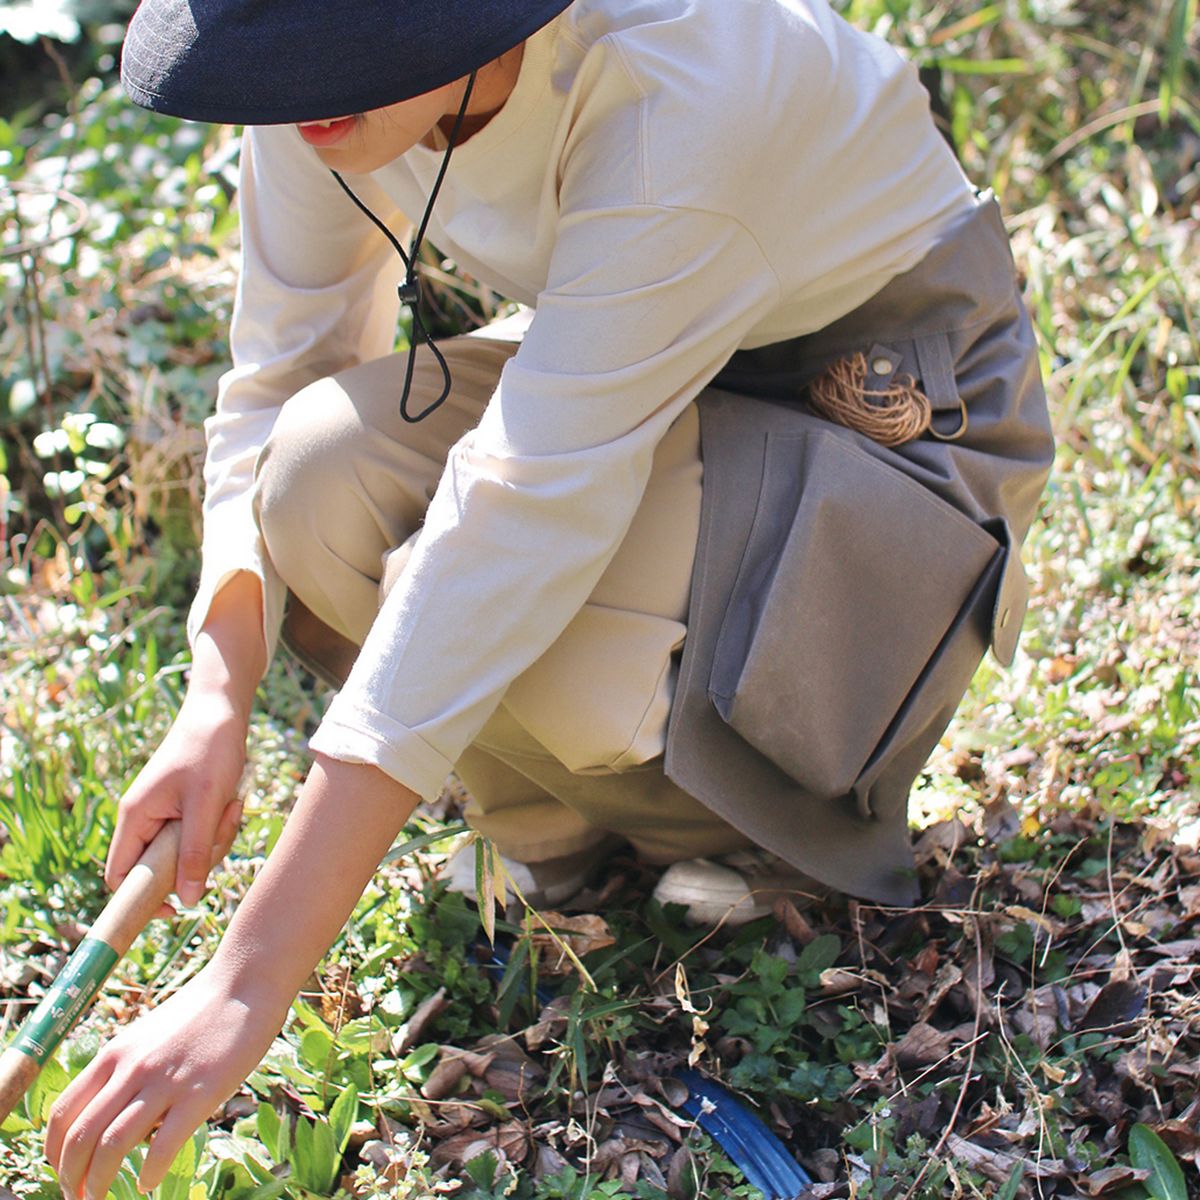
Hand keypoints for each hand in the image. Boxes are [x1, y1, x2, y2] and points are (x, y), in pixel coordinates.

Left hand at [44, 967, 285, 1199]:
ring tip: (100, 1197)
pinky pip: (164, 1145)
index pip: (63, 1113)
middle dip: (71, 1176)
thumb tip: (111, 1112)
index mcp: (114, 1054)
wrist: (244, 983)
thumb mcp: (148, 1035)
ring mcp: (165, 1081)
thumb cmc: (200, 1011)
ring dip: (98, 1182)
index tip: (63, 1170)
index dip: (54, 1151)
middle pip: (80, 1135)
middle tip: (78, 1195)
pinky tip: (149, 1182)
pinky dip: (150, 1172)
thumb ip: (125, 1068)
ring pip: (112, 1145)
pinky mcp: (200, 1092)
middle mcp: (131, 1068)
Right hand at [105, 688, 247, 911]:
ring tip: (231, 805)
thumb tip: (186, 900)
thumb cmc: (210, 749)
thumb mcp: (206, 804)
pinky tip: (232, 803)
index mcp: (136, 817)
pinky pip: (201, 838)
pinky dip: (219, 828)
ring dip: (215, 839)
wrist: (222, 711)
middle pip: (162, 868)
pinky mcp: (185, 811)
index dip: (140, 898)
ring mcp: (165, 815)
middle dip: (198, 857)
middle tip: (222, 825)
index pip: (120, 876)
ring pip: (188, 855)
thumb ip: (194, 852)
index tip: (174, 908)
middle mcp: (144, 819)